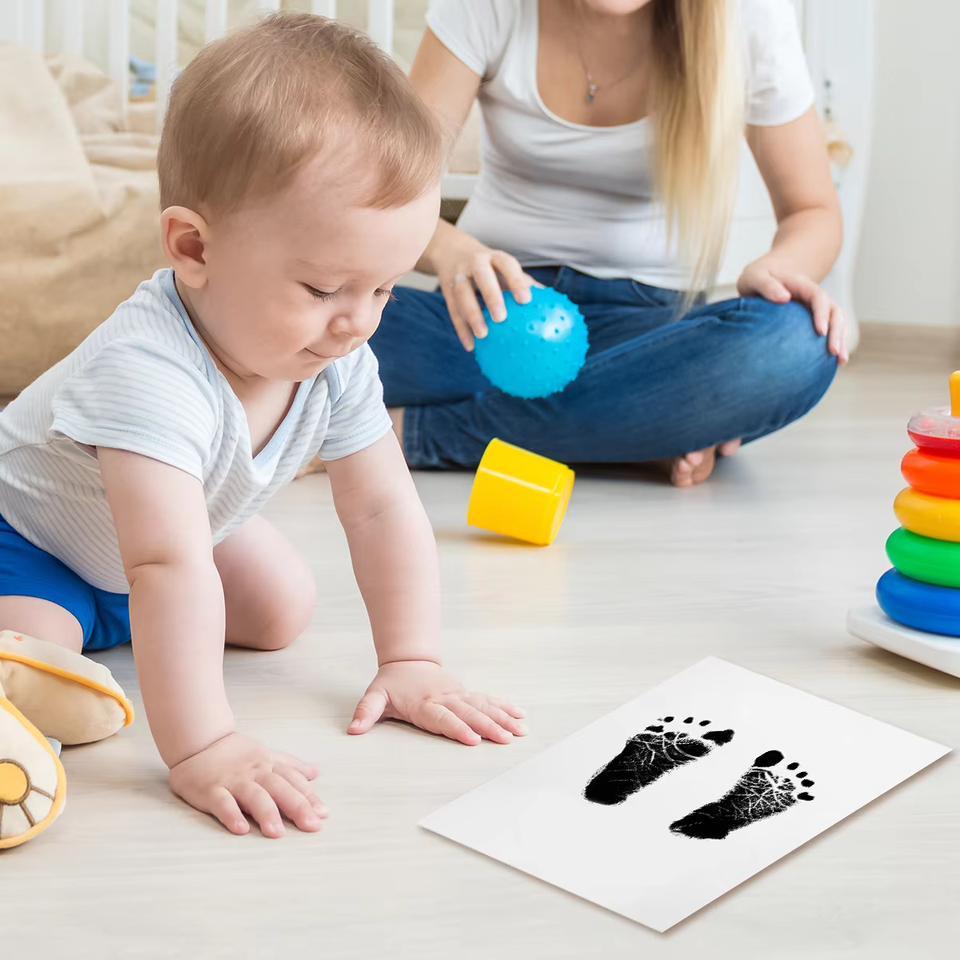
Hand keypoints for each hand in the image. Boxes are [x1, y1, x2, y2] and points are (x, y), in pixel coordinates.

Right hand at [168, 732, 326, 837]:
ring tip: (277, 833)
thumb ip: (290, 765)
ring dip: (267, 813)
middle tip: (312, 826)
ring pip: (254, 796)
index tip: (323, 814)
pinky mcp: (210, 790)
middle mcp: (255, 773)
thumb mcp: (267, 754)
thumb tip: (315, 772)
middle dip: (297, 807)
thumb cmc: (235, 753)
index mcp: (269, 765)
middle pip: (280, 789)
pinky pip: (222, 803)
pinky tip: (240, 829)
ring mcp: (233, 781)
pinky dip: (231, 815)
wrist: (199, 740)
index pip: (294, 781)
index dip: (309, 797)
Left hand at [349, 660, 526, 744]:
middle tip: (506, 739)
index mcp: (424, 703)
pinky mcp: (465, 693)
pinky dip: (504, 707)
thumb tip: (353, 729)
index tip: (473, 739)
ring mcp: (458, 695)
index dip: (458, 728)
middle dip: (489, 727)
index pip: (443, 718)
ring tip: (520, 730)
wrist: (408, 660)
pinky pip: (487, 700)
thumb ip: (366, 712)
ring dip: (502, 718)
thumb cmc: (392, 683)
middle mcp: (445, 699)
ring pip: (483, 706)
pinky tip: (520, 715)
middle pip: (469, 714)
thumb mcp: (375, 696)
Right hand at [434, 230, 537, 351]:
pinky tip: (471, 347)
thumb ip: (524, 283)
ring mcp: (458, 275)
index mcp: (494, 257)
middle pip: (482, 277)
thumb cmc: (490, 266)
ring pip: (462, 294)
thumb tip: (553, 303)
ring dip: (472, 315)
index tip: (526, 300)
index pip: (506, 265)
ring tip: (483, 335)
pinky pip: (453, 310)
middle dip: (491, 296)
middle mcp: (475, 263)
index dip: (516, 281)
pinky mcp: (446, 289)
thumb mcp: (504, 268)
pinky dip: (461, 329)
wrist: (451, 250)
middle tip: (501, 318)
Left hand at [737, 259, 848, 363]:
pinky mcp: (813, 319)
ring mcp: (816, 307)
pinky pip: (829, 331)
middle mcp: (813, 295)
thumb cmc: (755, 280)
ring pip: (836, 322)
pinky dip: (834, 343)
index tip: (820, 331)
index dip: (822, 314)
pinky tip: (833, 362)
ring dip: (841, 340)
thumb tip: (784, 298)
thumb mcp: (755, 278)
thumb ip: (766, 286)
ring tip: (841, 360)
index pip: (818, 298)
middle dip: (836, 331)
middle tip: (834, 351)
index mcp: (802, 285)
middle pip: (834, 311)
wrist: (760, 280)